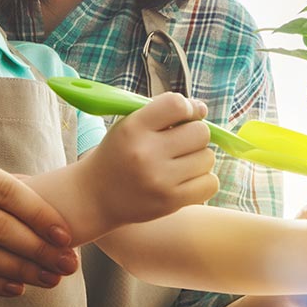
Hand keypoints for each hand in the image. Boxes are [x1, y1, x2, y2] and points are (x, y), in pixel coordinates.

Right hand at [82, 93, 217, 227]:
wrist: (96, 196)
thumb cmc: (119, 153)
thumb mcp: (129, 124)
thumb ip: (163, 112)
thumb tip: (203, 109)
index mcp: (134, 128)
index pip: (177, 104)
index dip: (188, 108)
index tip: (183, 116)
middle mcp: (147, 153)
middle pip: (200, 132)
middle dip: (195, 134)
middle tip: (181, 142)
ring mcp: (160, 180)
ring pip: (208, 158)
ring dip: (199, 158)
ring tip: (180, 162)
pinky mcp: (171, 202)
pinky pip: (210, 183)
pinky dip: (203, 180)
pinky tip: (186, 178)